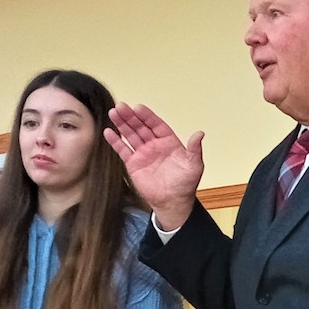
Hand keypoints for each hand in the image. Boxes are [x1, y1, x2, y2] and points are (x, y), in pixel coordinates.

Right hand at [104, 103, 203, 231]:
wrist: (173, 202)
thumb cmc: (185, 184)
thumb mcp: (194, 165)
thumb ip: (195, 149)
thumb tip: (200, 133)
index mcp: (168, 141)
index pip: (156, 124)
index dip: (147, 116)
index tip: (138, 108)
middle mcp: (154, 145)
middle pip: (140, 127)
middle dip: (130, 117)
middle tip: (121, 107)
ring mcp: (143, 153)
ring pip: (130, 135)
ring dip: (122, 124)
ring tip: (113, 113)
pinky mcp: (133, 164)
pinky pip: (123, 150)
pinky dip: (115, 141)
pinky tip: (109, 132)